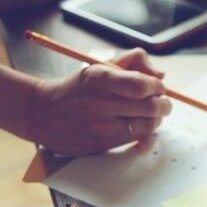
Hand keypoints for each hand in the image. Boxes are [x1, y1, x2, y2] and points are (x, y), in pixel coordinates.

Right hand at [25, 49, 172, 154]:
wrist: (42, 113)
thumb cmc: (78, 88)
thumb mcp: (99, 67)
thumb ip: (132, 63)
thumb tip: (161, 75)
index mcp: (100, 78)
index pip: (143, 85)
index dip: (157, 87)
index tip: (158, 88)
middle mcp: (100, 102)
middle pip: (150, 107)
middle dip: (163, 105)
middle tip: (163, 103)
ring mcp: (100, 126)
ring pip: (147, 126)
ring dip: (156, 120)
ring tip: (150, 115)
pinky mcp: (101, 144)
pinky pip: (136, 141)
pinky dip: (146, 136)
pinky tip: (142, 131)